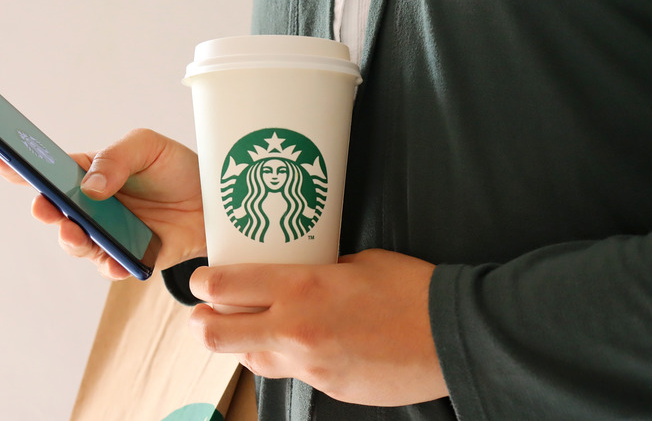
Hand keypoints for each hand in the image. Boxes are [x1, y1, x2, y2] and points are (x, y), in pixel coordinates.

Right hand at [0, 128, 205, 278]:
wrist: (217, 200)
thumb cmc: (178, 168)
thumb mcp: (149, 146)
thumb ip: (117, 158)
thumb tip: (89, 186)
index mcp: (90, 172)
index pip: (49, 171)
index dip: (20, 167)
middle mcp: (93, 205)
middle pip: (57, 211)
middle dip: (46, 210)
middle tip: (45, 207)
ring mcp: (109, 232)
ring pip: (78, 242)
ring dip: (72, 239)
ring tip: (76, 232)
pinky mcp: (131, 256)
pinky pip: (112, 266)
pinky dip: (110, 265)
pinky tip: (114, 262)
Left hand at [188, 249, 447, 405]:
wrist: (452, 336)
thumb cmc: (410, 289)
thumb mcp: (356, 262)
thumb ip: (315, 271)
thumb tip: (294, 275)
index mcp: (300, 289)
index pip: (224, 287)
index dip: (200, 284)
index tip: (200, 281)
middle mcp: (294, 331)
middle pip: (215, 335)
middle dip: (201, 322)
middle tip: (206, 312)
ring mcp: (309, 367)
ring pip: (249, 360)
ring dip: (244, 344)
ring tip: (259, 328)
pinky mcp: (327, 388)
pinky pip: (292, 375)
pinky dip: (289, 359)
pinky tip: (312, 344)